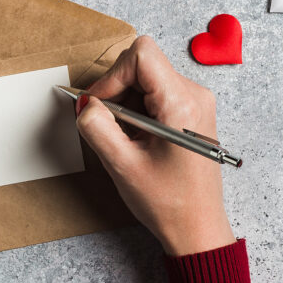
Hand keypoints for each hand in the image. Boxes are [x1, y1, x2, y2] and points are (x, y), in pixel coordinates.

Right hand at [75, 36, 235, 255]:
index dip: (112, 76)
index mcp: (182, 104)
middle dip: (116, 91)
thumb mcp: (122, 165)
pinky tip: (137, 140)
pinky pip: (154, 94)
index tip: (100, 104)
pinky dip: (136, 111)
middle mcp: (195, 95)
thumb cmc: (169, 203)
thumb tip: (84, 102)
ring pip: (145, 79)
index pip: (141, 54)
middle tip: (109, 126)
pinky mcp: (189, 111)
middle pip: (142, 64)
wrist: (197, 228)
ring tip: (126, 140)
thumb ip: (97, 127)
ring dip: (125, 104)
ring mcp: (194, 102)